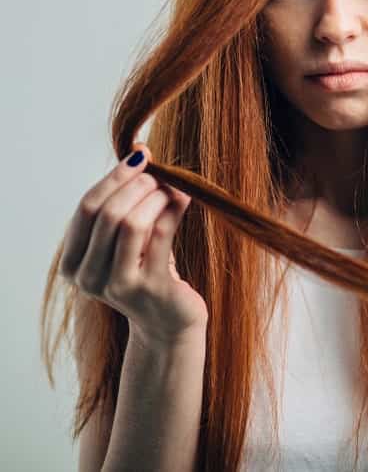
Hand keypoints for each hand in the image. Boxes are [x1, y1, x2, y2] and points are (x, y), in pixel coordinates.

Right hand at [59, 143, 206, 347]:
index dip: (113, 178)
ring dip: (155, 196)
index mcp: (72, 263)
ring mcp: (118, 285)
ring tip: (173, 185)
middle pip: (107, 213)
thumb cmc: (147, 272)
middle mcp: (88, 277)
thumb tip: (139, 154)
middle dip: (136, 185)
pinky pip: (161, 235)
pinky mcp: (151, 288)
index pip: (86, 208)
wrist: (168, 322)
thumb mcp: (124, 243)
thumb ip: (122, 207)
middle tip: (159, 172)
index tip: (139, 156)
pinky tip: (185, 197)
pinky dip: (173, 208)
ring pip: (132, 223)